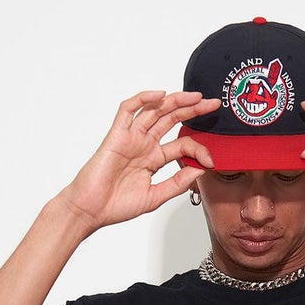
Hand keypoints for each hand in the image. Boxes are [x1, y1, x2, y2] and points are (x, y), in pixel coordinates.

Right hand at [57, 90, 219, 235]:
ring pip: (155, 110)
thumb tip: (198, 170)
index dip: (199, 148)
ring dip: (175, 101)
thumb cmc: (117, 205)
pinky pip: (128, 110)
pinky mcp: (116, 135)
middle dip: (193, 110)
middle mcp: (144, 145)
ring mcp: (131, 138)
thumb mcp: (155, 197)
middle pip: (172, 120)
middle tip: (213, 104)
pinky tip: (159, 96)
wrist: (92, 209)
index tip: (210, 160)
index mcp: (153, 159)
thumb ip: (176, 183)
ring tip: (195, 96)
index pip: (182, 145)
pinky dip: (143, 99)